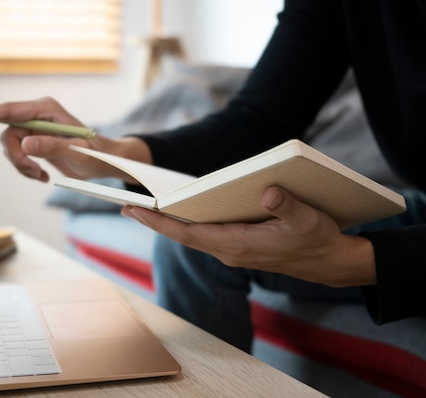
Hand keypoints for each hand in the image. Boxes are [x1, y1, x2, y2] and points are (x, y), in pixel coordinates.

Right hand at [0, 97, 150, 181]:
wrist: (103, 162)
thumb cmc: (96, 154)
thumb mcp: (77, 153)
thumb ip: (52, 147)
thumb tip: (25, 144)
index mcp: (46, 109)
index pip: (8, 111)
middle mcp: (37, 115)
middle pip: (7, 133)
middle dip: (16, 157)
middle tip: (34, 173)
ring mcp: (34, 128)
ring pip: (10, 146)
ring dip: (22, 166)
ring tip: (41, 176)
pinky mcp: (34, 141)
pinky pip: (18, 155)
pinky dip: (26, 169)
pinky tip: (43, 176)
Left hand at [121, 186, 375, 287]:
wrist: (329, 262)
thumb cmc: (318, 241)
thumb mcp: (309, 221)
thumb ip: (288, 206)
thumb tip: (267, 192)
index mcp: (238, 245)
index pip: (188, 234)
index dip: (159, 222)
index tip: (134, 209)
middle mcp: (229, 250)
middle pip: (183, 235)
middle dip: (154, 221)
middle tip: (126, 205)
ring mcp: (232, 250)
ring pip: (192, 236)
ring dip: (168, 222)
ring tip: (145, 206)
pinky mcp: (238, 246)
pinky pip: (204, 234)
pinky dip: (187, 223)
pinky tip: (180, 210)